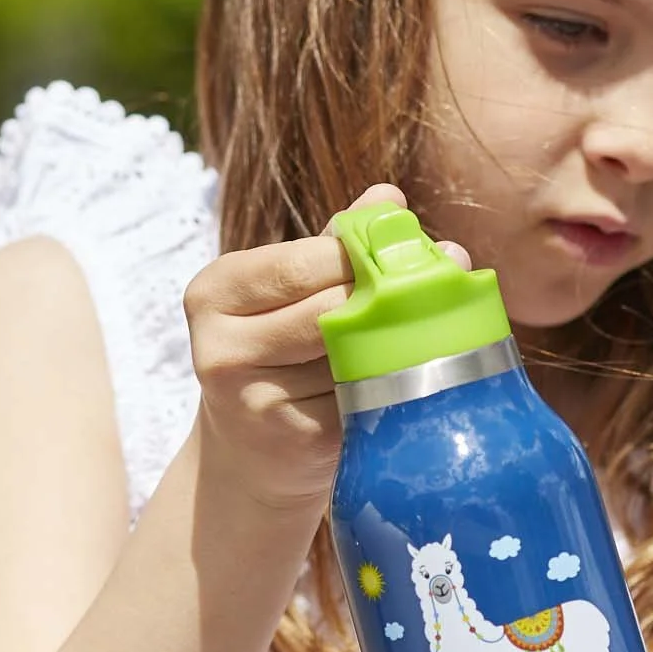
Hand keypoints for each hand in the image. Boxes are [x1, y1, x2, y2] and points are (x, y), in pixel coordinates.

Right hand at [183, 186, 469, 513]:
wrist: (253, 453)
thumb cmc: (279, 353)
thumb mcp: (288, 292)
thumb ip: (332, 244)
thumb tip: (388, 198)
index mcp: (213, 292)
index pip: (299, 263)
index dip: (359, 257)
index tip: (407, 251)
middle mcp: (220, 346)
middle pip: (327, 310)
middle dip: (387, 298)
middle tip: (438, 288)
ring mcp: (251, 399)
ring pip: (350, 356)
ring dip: (396, 342)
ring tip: (431, 329)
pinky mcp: (291, 439)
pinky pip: (361, 400)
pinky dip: (390, 387)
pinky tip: (408, 377)